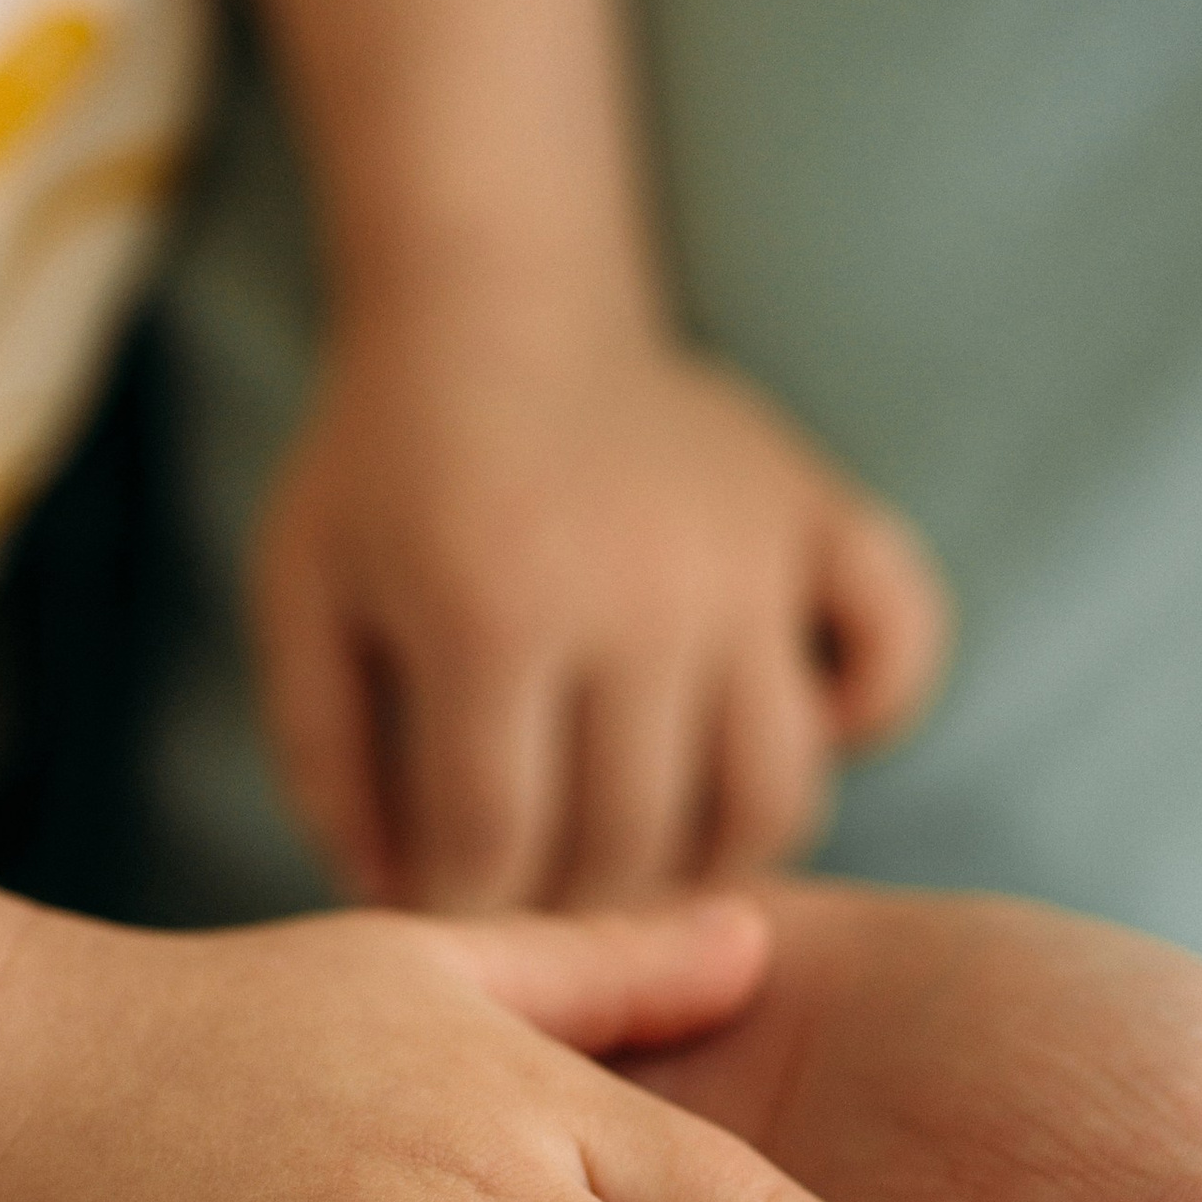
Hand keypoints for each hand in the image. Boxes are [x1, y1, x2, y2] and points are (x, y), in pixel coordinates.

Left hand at [252, 329, 947, 912]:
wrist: (496, 299)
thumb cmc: (386, 462)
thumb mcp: (302, 598)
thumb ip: (322, 760)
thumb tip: (395, 899)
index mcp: (491, 612)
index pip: (494, 842)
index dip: (458, 902)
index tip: (446, 899)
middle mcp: (637, 594)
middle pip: (633, 839)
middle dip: (574, 898)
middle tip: (541, 890)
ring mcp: (745, 558)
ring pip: (775, 792)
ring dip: (716, 859)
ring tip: (655, 852)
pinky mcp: (821, 515)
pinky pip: (899, 647)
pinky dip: (869, 710)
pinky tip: (793, 724)